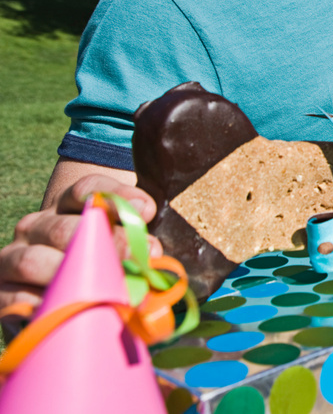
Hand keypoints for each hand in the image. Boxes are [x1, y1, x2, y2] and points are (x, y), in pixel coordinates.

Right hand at [0, 174, 158, 337]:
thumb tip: (152, 252)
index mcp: (65, 205)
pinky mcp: (0, 292)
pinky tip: (66, 309)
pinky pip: (13, 298)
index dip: (118, 197)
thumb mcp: (117, 243)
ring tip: (107, 290)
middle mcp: (36, 226)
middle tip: (139, 261)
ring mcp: (13, 257)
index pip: (87, 189)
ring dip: (73, 277)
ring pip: (33, 260)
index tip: (147, 211)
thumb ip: (134, 241)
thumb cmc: (99, 262)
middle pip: (65, 228)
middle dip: (106, 246)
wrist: (51, 292)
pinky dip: (39, 304)